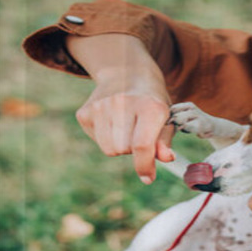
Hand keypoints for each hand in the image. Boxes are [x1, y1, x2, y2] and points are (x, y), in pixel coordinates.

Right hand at [75, 67, 174, 184]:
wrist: (126, 72)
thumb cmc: (152, 101)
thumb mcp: (166, 118)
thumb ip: (165, 140)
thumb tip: (165, 158)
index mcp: (149, 106)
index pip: (142, 145)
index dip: (144, 165)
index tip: (148, 178)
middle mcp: (122, 103)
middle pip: (124, 150)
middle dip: (133, 150)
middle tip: (139, 133)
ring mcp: (100, 106)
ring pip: (109, 149)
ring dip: (120, 146)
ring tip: (127, 128)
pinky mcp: (85, 112)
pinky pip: (97, 141)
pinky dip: (106, 138)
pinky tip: (113, 122)